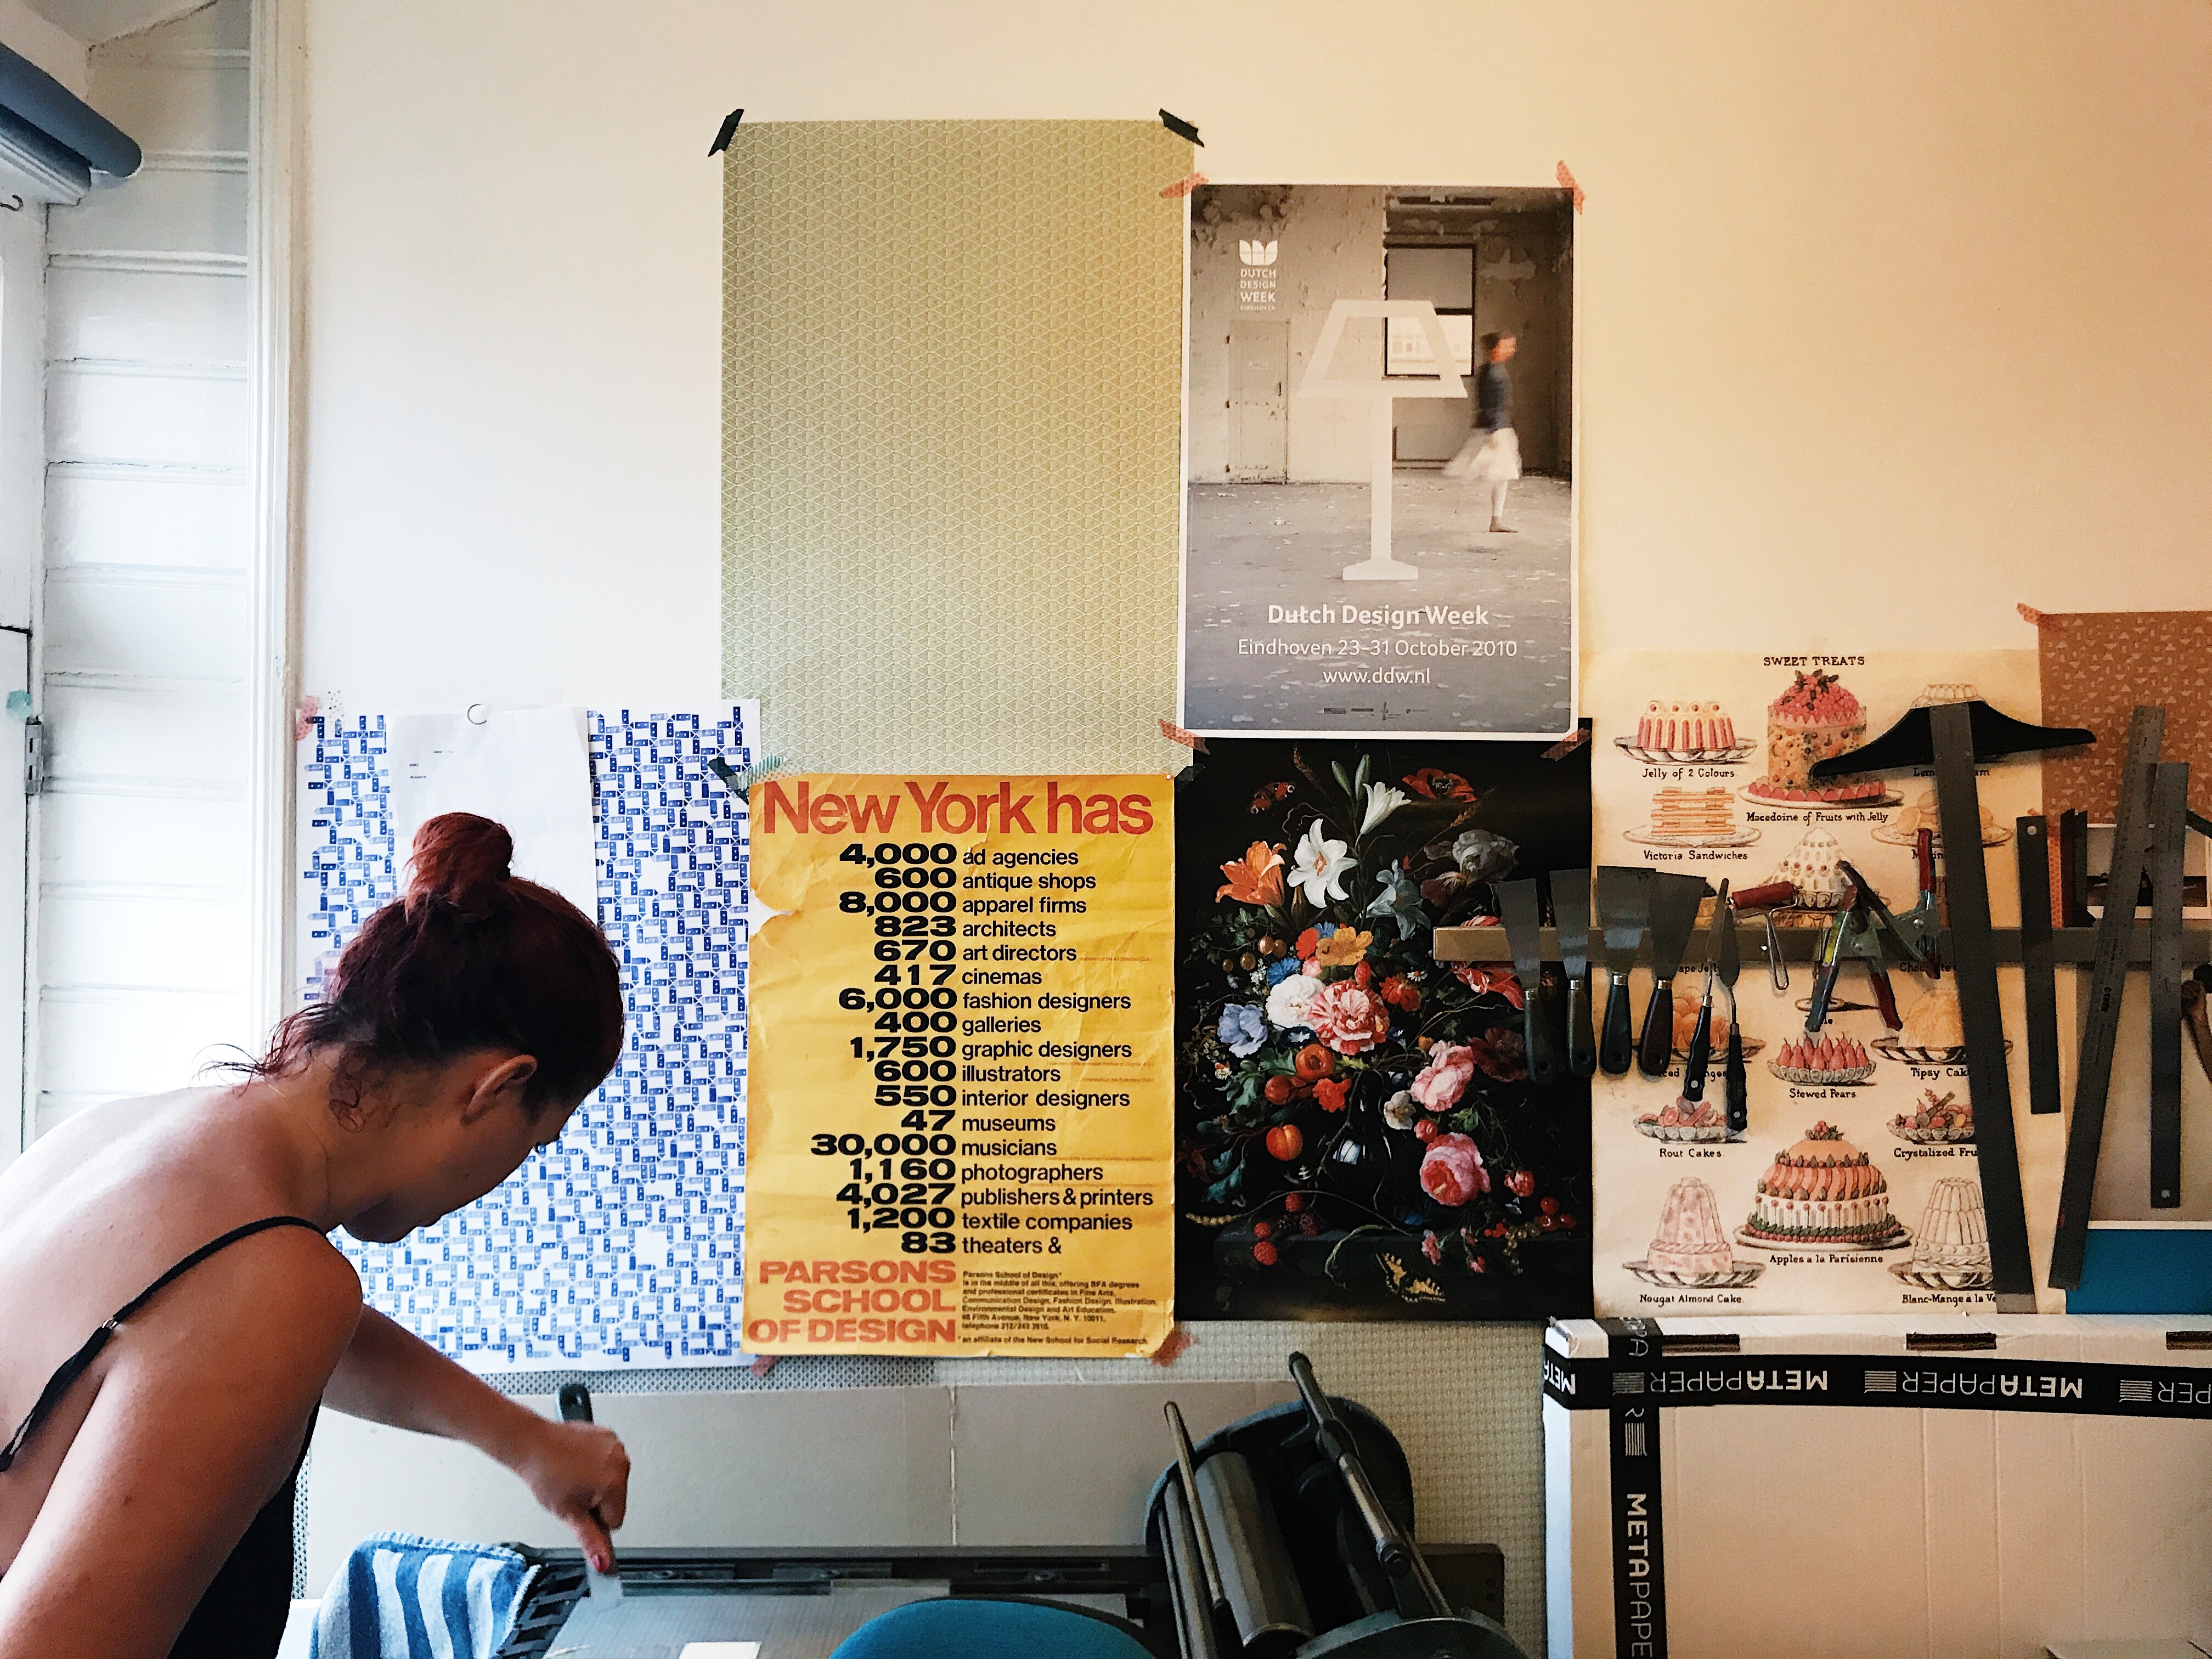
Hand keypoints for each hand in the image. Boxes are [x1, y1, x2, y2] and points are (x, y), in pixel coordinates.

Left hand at [508, 1416, 629, 1571]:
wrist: (533, 1444)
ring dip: (598, 1481)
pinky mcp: (609, 1435)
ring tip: (574, 1474)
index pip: (615, 1521)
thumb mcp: (568, 1515)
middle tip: (574, 1490)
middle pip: (616, 1499)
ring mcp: (616, 1447)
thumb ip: (590, 1540)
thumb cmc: (546, 1476)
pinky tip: (578, 1461)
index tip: (579, 1506)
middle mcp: (621, 1463)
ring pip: (613, 1480)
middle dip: (598, 1500)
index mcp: (614, 1485)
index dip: (594, 1519)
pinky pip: (610, 1460)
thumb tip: (604, 1564)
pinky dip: (597, 1462)